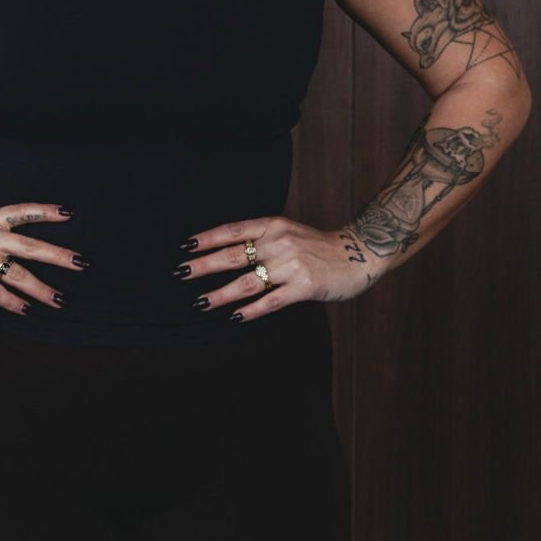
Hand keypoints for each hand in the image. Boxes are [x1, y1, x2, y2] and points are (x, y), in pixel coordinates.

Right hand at [0, 203, 88, 314]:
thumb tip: (9, 216)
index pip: (21, 211)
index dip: (45, 211)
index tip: (70, 213)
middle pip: (28, 245)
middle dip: (57, 255)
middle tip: (81, 263)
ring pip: (15, 273)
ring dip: (40, 288)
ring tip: (59, 300)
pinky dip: (11, 301)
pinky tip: (26, 309)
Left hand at [173, 215, 381, 321]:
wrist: (358, 252)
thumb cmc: (318, 245)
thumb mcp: (288, 231)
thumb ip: (262, 238)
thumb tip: (227, 252)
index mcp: (273, 224)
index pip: (233, 230)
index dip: (208, 238)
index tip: (186, 247)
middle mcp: (279, 241)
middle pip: (234, 255)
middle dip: (204, 265)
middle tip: (181, 274)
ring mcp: (291, 264)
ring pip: (248, 281)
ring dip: (221, 293)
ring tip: (202, 302)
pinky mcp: (304, 286)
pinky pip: (271, 301)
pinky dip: (252, 310)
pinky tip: (236, 316)